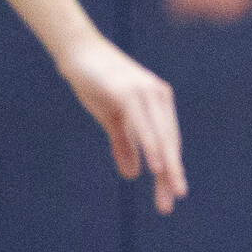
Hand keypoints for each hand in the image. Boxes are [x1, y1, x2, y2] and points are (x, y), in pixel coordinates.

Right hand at [58, 37, 187, 214]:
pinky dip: (151, 146)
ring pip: (161, 136)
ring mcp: (146, 93)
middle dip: (171, 173)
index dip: (170, 169)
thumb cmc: (96, 83)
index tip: (171, 195)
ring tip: (172, 189)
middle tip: (173, 200)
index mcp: (159, 104)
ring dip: (166, 165)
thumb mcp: (112, 119)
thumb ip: (124, 144)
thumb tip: (133, 174)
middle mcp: (159, 97)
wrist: (78, 51)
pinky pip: (144, 124)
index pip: (169, 142)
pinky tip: (156, 165)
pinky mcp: (129, 92)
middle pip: (169, 142)